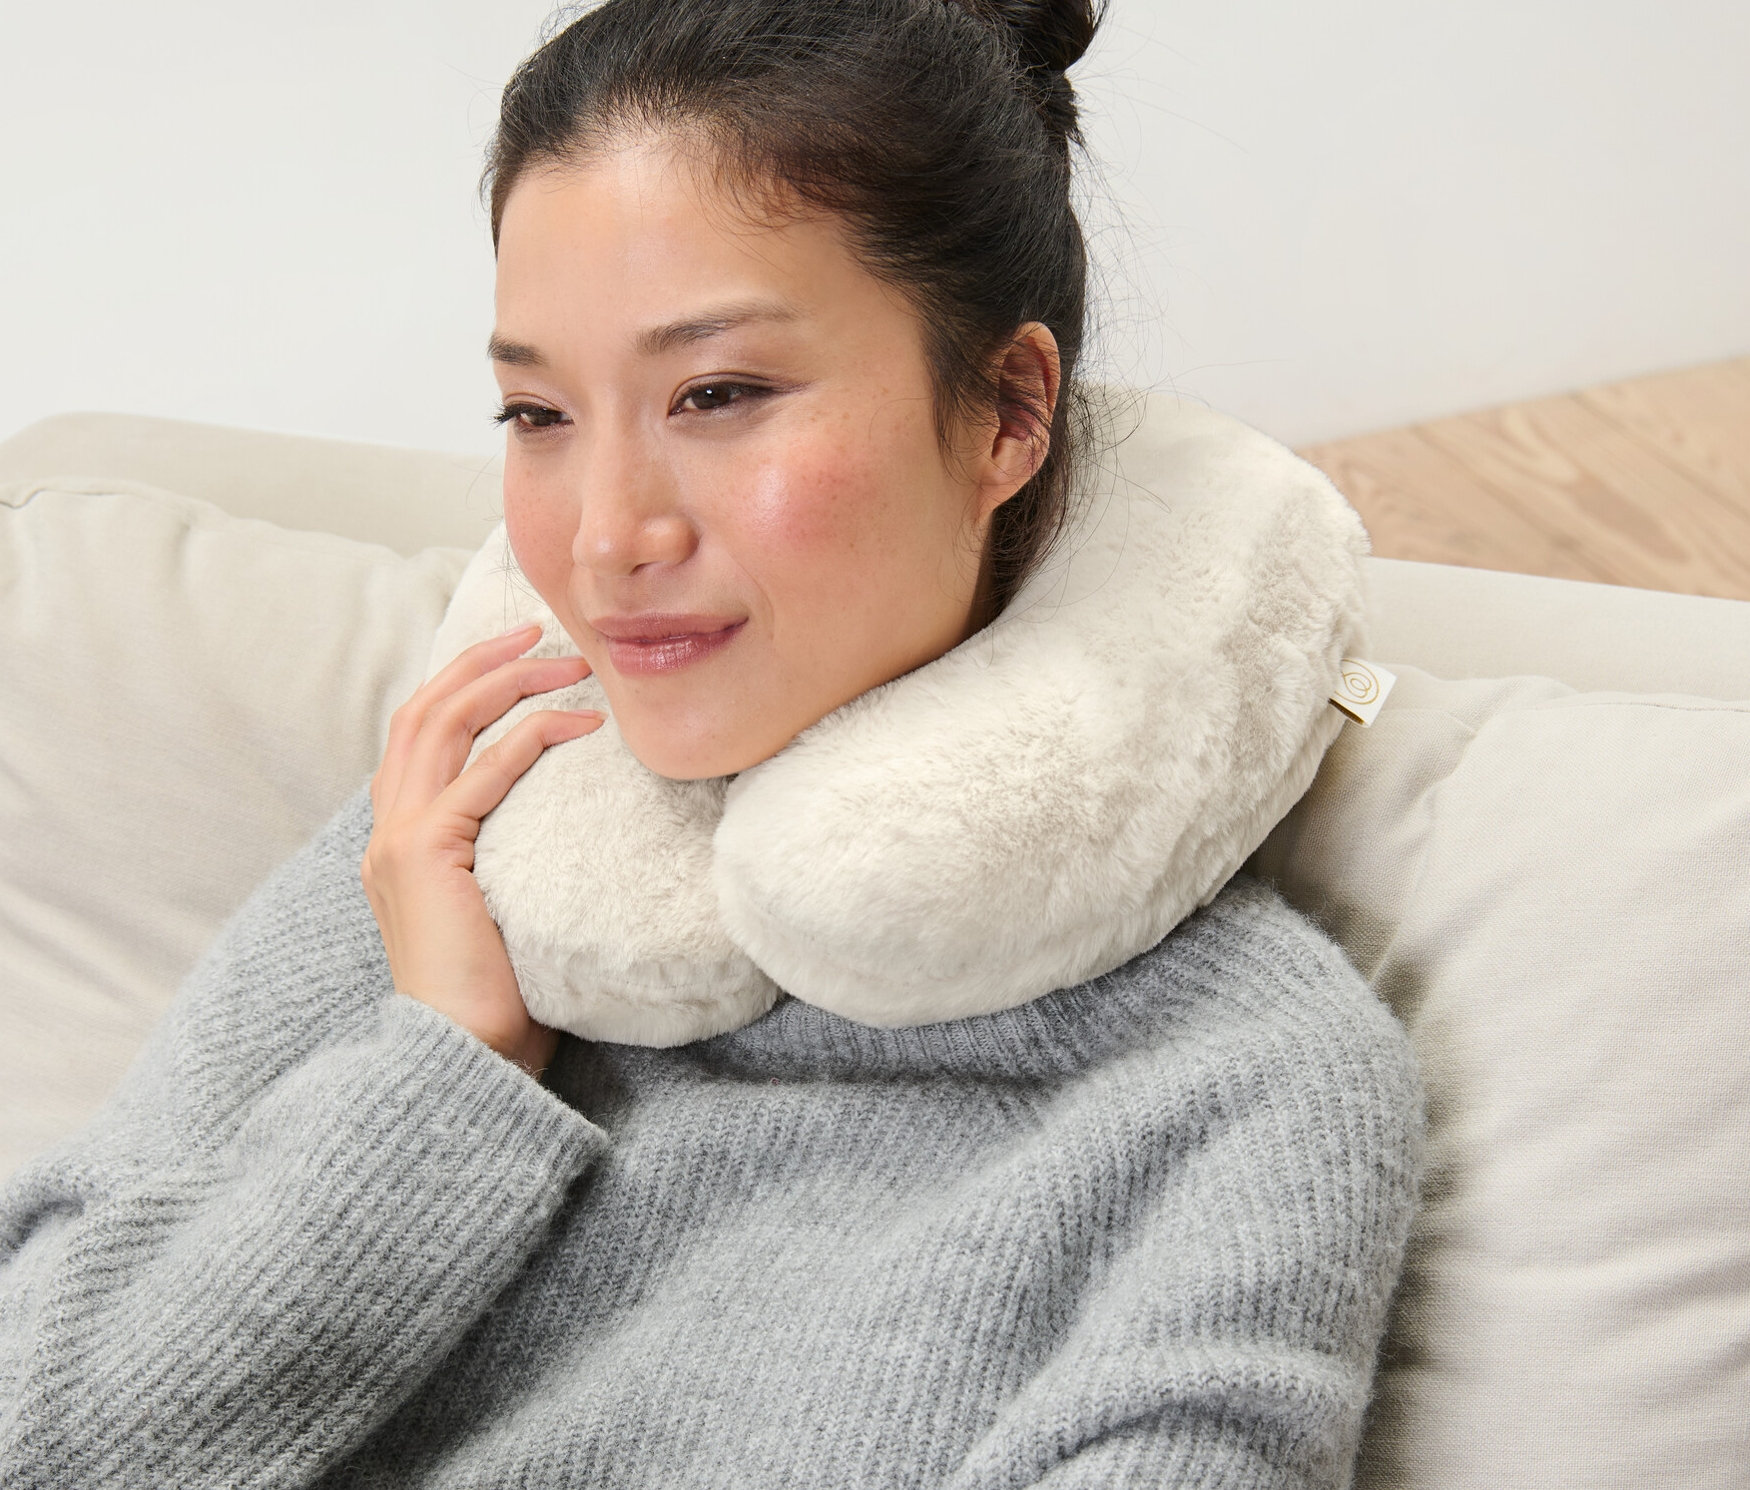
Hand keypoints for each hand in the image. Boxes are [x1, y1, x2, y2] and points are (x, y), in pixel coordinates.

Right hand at [361, 624, 601, 1077]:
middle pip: (423, 711)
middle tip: (540, 632)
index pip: (419, 735)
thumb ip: (508, 857)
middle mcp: (386, 831)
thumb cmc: (500, 995)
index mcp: (397, 840)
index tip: (518, 655)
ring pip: (442, 724)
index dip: (463, 684)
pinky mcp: (426, 855)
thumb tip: (570, 821)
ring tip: (566, 663)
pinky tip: (576, 726)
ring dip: (505, 682)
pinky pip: (481, 775)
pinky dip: (529, 739)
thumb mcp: (501, 906)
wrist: (464, 1056)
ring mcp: (398, 840)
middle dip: (482, 662)